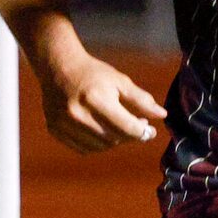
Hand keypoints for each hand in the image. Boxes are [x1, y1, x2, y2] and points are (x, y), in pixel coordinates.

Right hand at [36, 50, 164, 152]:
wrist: (58, 68)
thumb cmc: (93, 73)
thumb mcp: (120, 81)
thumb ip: (141, 99)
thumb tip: (162, 115)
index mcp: (96, 98)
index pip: (127, 127)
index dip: (143, 131)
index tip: (149, 130)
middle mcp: (78, 114)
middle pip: (114, 139)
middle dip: (129, 135)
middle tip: (135, 125)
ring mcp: (64, 124)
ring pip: (100, 146)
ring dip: (113, 140)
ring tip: (116, 126)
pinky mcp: (55, 130)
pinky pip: (83, 149)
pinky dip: (96, 144)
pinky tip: (100, 130)